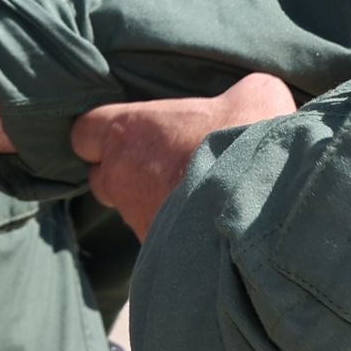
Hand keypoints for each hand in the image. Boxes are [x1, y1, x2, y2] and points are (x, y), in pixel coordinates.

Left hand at [70, 73, 296, 231]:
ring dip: (157, 205)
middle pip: (103, 178)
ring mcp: (137, 220)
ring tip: (199, 198)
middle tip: (166, 167)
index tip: (131, 134)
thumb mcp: (254, 94)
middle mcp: (121, 177)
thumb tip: (246, 105)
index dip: (104, 134)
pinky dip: (178, 234)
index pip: (85, 132)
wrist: (266, 206)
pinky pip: (160, 240)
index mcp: (128, 131)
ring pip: (133, 212)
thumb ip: (234, 96)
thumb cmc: (248, 139)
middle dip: (126, 174)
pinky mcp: (160, 255)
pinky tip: (211, 226)